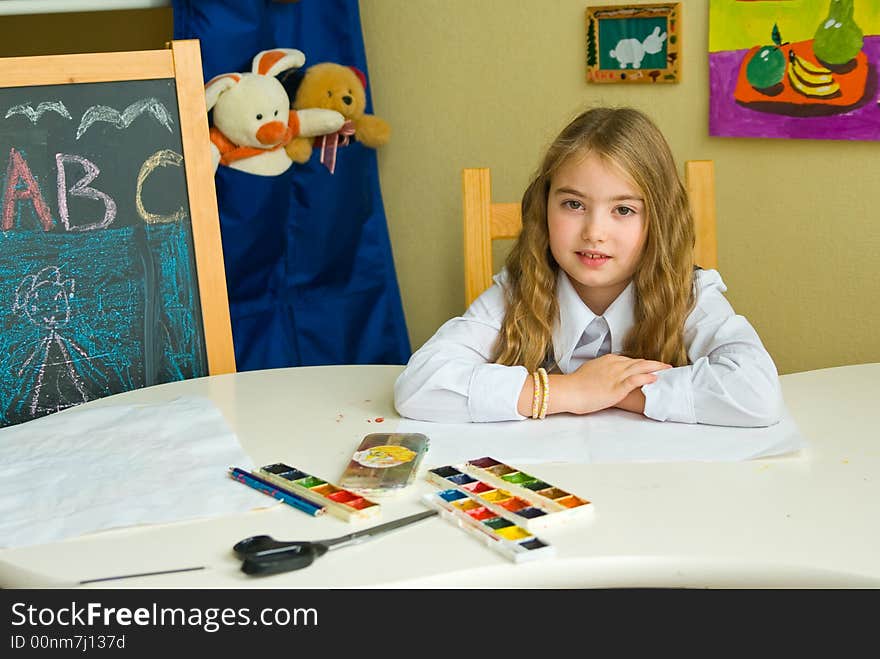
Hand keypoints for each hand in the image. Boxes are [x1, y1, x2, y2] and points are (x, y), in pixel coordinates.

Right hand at [554, 354, 670, 414]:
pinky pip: (635, 380)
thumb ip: (601, 370)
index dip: (642, 363)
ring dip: (656, 368)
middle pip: (639, 362)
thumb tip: (604, 374)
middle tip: (667, 366)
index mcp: (608, 360)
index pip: (630, 360)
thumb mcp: (590, 371)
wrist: (569, 391)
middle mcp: (615, 365)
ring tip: (668, 370)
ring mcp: (617, 375)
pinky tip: (656, 378)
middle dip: (654, 364)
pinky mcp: (617, 387)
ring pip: (641, 368)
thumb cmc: (576, 384)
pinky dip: (647, 378)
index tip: (651, 366)